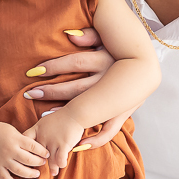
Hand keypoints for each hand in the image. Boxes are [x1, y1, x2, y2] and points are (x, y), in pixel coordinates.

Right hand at [0, 119, 49, 178]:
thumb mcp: (12, 130)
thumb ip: (22, 139)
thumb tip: (36, 148)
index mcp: (15, 139)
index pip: (33, 147)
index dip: (43, 151)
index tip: (47, 154)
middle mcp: (10, 150)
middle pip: (29, 160)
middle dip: (39, 163)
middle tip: (43, 163)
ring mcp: (2, 159)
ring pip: (19, 171)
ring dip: (30, 174)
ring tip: (36, 173)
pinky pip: (5, 177)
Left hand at [23, 28, 134, 147]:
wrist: (148, 68)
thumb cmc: (120, 51)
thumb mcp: (107, 38)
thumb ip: (90, 35)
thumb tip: (70, 35)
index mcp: (106, 59)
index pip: (74, 62)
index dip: (53, 66)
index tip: (33, 71)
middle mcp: (111, 79)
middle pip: (76, 86)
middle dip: (51, 91)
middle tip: (30, 94)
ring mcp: (117, 98)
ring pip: (87, 108)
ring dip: (65, 113)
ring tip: (44, 117)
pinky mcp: (123, 113)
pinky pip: (109, 130)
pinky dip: (94, 139)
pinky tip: (77, 143)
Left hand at [24, 110, 85, 175]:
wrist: (74, 114)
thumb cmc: (60, 118)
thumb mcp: (43, 122)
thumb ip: (37, 131)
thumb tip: (31, 141)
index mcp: (37, 130)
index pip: (25, 141)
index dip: (23, 150)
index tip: (25, 156)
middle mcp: (43, 136)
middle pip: (36, 154)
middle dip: (38, 163)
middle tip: (39, 169)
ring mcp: (53, 141)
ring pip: (50, 160)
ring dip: (52, 168)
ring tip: (53, 172)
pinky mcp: (63, 145)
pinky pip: (60, 160)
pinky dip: (61, 164)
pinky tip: (62, 165)